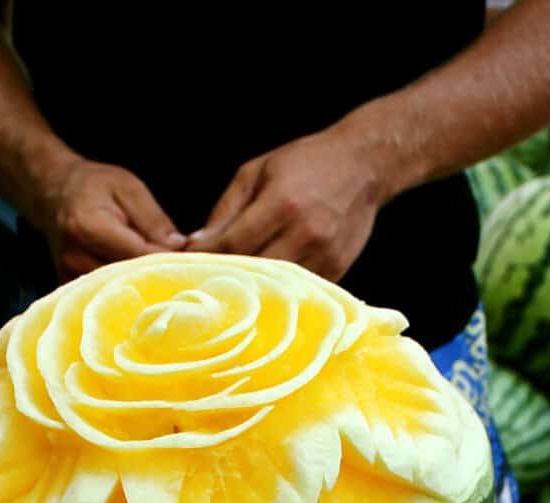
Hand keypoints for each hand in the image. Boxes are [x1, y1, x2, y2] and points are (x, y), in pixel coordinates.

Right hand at [32, 158, 184, 280]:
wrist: (52, 194)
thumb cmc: (94, 186)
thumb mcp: (128, 188)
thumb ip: (153, 219)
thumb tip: (180, 248)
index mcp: (88, 227)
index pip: (139, 255)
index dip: (167, 258)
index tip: (187, 256)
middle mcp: (75, 257)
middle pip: (128, 278)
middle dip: (156, 274)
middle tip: (179, 267)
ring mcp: (69, 276)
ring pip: (118, 292)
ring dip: (141, 285)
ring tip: (157, 272)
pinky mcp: (70, 290)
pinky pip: (104, 297)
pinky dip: (123, 291)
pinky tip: (136, 282)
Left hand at [186, 129, 391, 280]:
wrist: (364, 165)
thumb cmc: (305, 163)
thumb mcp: (256, 172)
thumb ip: (226, 209)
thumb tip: (194, 244)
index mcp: (281, 204)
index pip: (232, 243)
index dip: (204, 256)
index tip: (185, 262)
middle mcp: (304, 233)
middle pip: (252, 270)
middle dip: (223, 275)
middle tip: (201, 280)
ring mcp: (324, 254)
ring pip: (275, 287)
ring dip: (250, 289)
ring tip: (228, 287)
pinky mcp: (337, 269)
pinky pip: (298, 290)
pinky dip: (277, 291)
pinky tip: (261, 288)